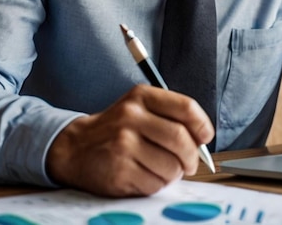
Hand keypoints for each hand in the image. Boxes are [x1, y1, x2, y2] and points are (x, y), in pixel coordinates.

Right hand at [46, 84, 214, 196]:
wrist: (76, 147)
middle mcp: (131, 116)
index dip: (202, 124)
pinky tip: (145, 175)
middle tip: (189, 163)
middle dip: (191, 156)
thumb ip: (170, 115)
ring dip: (174, 174)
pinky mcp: (119, 170)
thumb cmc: (117, 128)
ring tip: (162, 169)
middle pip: (181, 139)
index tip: (205, 136)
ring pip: (171, 165)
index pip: (185, 107)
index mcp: (141, 96)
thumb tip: (202, 137)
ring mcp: (124, 143)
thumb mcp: (140, 108)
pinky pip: (155, 184)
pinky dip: (157, 185)